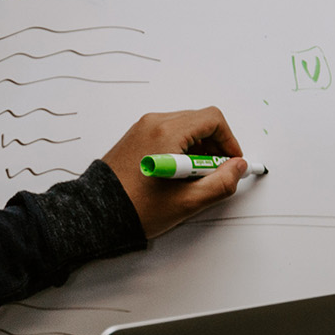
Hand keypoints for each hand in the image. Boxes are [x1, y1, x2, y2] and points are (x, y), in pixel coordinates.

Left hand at [99, 108, 248, 237]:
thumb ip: (221, 183)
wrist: (97, 214)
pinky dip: (182, 148)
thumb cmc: (135, 208)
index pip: (212, 120)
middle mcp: (154, 123)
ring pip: (185, 127)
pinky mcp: (137, 137)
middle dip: (215, 146)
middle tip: (215, 173)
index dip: (229, 141)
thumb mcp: (187, 201)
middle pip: (200, 121)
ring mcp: (143, 128)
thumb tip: (237, 168)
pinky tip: (178, 174)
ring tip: (193, 178)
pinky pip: (169, 133)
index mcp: (167, 133)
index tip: (232, 162)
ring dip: (198, 148)